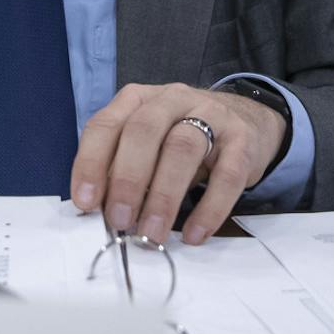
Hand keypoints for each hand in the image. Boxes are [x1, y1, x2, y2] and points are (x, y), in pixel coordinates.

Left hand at [68, 83, 286, 247]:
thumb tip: (99, 211)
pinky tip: (194, 234)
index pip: (106, 125)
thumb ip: (121, 168)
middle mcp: (172, 100)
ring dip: (163, 196)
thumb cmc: (183, 137)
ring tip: (152, 232)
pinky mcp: (242, 140)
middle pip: (144, 130)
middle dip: (128, 178)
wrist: (247, 120)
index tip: (85, 202)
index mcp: (138, 100)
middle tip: (120, 221)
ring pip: (182, 148)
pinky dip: (209, 208)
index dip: (91, 162)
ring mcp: (211, 115)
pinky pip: (227, 174)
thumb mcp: (148, 144)